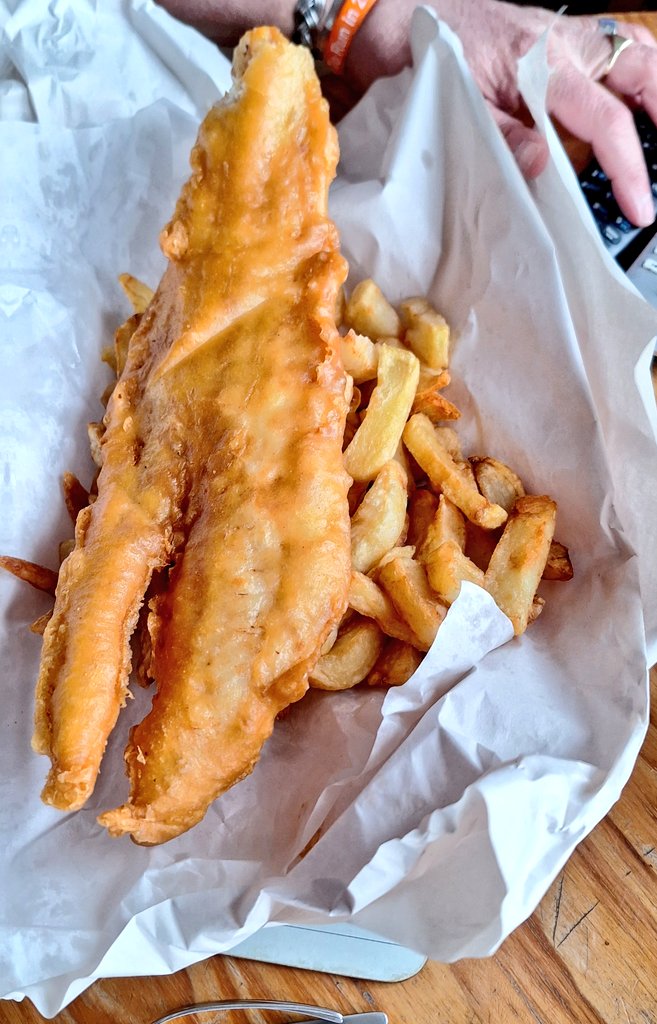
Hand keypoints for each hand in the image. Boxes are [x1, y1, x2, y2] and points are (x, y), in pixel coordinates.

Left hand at [346, 0, 656, 226]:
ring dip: (651, 84)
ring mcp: (559, 33)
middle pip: (638, 66)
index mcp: (540, 64)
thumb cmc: (422, 57)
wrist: (396, 17)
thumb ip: (502, 137)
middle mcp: (560, 42)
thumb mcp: (457, 107)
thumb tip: (541, 164)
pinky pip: (604, 43)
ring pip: (628, 48)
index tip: (638, 207)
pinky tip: (629, 94)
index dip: (627, 167)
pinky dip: (624, 68)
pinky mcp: (550, 34)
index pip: (604, 119)